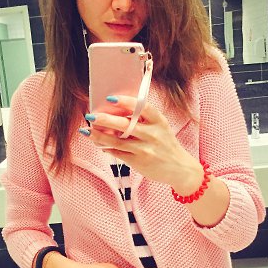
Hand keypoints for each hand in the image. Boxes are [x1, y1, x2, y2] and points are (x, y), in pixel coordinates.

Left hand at [85, 95, 202, 194]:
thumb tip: (116, 111)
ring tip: (87, 131)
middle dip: (106, 120)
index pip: (143, 107)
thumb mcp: (161, 128)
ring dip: (100, 136)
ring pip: (118, 141)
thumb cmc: (166, 144)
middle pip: (126, 125)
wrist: (180, 169)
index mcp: (159, 121)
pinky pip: (118, 153)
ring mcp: (146, 149)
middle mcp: (153, 134)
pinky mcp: (139, 162)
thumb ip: (144, 119)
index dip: (126, 102)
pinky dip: (106, 148)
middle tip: (91, 116)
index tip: (110, 98)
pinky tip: (98, 143)